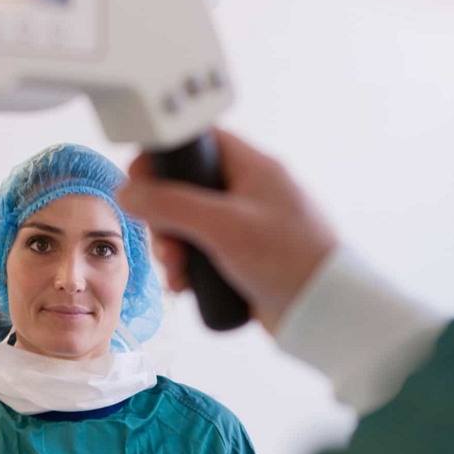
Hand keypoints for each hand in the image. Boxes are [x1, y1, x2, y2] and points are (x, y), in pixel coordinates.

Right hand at [116, 130, 338, 333]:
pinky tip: (187, 287)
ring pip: (190, 225)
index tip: (139, 180)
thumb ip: (172, 206)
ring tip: (177, 272)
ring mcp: (247, 226)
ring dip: (173, 249)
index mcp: (253, 168)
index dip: (164, 156)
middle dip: (164, 218)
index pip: (199, 141)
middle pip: (185, 187)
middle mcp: (249, 192)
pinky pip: (203, 253)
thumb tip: (127, 192)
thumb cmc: (292, 261)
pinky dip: (189, 268)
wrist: (326, 312)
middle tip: (165, 245)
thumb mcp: (225, 227)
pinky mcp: (245, 257)